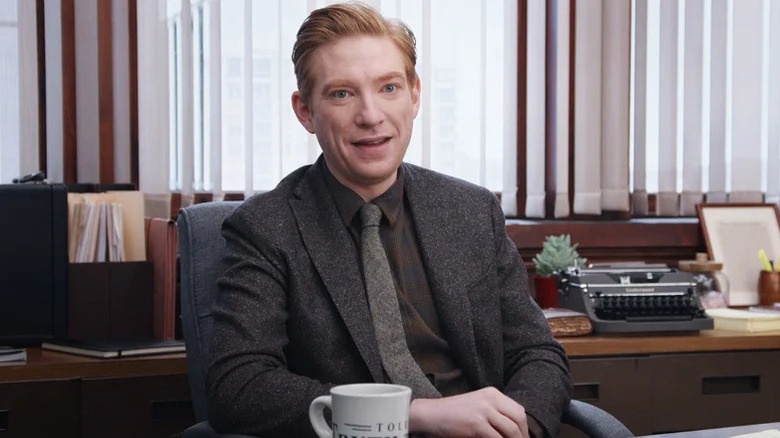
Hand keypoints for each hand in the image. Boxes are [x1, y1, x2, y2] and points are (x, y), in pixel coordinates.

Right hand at [409, 387, 528, 437]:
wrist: (432, 414)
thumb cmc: (453, 413)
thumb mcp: (477, 405)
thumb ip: (494, 413)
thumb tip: (512, 430)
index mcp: (492, 393)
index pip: (518, 410)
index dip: (524, 427)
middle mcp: (490, 399)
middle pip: (518, 419)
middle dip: (523, 435)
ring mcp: (484, 410)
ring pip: (511, 430)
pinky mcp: (476, 424)